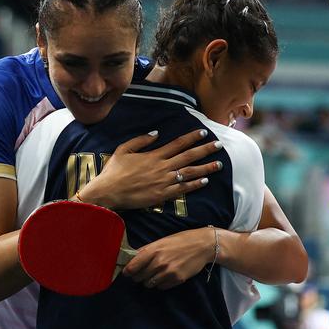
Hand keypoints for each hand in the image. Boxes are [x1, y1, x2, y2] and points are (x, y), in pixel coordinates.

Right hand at [80, 128, 222, 210]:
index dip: (192, 138)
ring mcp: (163, 182)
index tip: (203, 133)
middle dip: (205, 150)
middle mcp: (162, 167)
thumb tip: (156, 133)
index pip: (178, 144)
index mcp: (154, 155)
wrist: (109, 192)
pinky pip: (182, 189)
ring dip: (205, 168)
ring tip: (219, 164)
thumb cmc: (114, 171)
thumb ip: (141, 140)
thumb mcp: (123, 149)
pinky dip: (194, 185)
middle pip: (188, 156)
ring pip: (189, 173)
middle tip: (219, 145)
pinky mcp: (162, 195)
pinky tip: (205, 181)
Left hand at [122, 226, 214, 289]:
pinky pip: (161, 287)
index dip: (127, 271)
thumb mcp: (162, 241)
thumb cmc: (181, 240)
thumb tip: (132, 258)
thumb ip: (147, 250)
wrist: (202, 245)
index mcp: (153, 250)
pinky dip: (160, 284)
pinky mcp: (177, 279)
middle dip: (138, 276)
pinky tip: (165, 276)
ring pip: (149, 284)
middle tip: (142, 273)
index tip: (127, 273)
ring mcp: (168, 272)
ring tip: (155, 274)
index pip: (132, 266)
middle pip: (139, 277)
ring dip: (149, 281)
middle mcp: (159, 262)